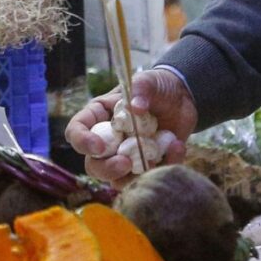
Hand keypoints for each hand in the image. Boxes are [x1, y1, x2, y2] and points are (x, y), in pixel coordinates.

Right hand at [65, 68, 197, 187]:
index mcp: (99, 117)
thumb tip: (135, 107)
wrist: (183, 97)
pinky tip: (178, 147)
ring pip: (119, 179)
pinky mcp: (149, 164)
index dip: (82, 141)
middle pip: (94, 165)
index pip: (76, 131)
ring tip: (155, 160)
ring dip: (134, 177)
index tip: (99, 147)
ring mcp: (128, 155)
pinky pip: (151, 175)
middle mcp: (109, 140)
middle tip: (126, 163)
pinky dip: (165, 165)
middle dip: (107, 169)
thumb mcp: (148, 80)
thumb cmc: (157, 86)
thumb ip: (141, 88)